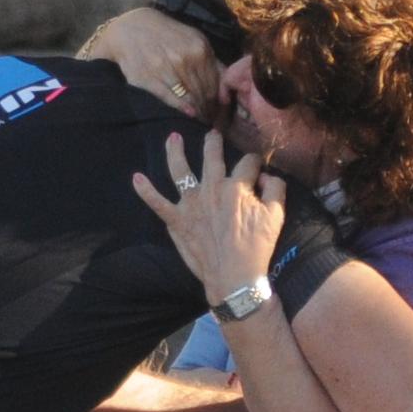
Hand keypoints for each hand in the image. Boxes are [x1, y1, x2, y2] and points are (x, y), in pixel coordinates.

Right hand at [79, 4, 218, 117]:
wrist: (132, 28)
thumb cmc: (168, 36)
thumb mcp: (195, 41)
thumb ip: (214, 65)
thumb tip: (226, 96)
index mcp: (199, 48)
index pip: (214, 84)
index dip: (218, 100)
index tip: (218, 109)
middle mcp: (183, 58)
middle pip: (203, 93)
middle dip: (208, 108)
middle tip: (209, 117)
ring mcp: (164, 69)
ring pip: (189, 98)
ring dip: (197, 110)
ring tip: (200, 116)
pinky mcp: (148, 78)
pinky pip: (169, 98)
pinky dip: (181, 107)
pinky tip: (188, 112)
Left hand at [133, 131, 284, 303]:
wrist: (234, 276)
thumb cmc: (257, 247)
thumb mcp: (276, 215)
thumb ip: (275, 188)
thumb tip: (266, 176)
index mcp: (236, 186)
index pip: (247, 163)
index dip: (255, 163)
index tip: (257, 168)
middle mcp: (211, 188)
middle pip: (212, 157)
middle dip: (214, 143)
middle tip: (213, 135)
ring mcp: (191, 204)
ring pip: (180, 171)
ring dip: (175, 152)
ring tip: (172, 138)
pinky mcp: (177, 221)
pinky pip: (157, 203)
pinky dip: (145, 191)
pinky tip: (136, 178)